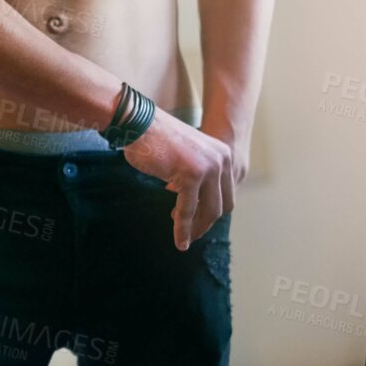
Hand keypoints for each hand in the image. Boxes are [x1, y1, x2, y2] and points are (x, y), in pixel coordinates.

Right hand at [123, 109, 235, 249]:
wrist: (139, 124)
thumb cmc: (156, 141)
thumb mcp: (187, 157)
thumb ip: (198, 175)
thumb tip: (198, 203)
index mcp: (223, 155)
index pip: (226, 193)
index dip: (212, 212)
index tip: (198, 223)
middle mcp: (221, 160)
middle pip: (222, 205)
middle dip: (206, 224)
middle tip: (192, 235)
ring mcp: (208, 167)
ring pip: (209, 211)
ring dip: (196, 229)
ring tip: (185, 241)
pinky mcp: (191, 174)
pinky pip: (188, 210)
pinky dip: (183, 229)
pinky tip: (179, 241)